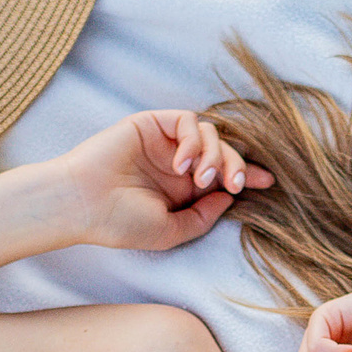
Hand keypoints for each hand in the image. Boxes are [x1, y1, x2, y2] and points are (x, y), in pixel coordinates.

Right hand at [54, 110, 273, 252]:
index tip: (267, 182)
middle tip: (236, 184)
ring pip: (210, 133)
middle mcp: (176, 163)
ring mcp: (164, 142)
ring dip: (215, 154)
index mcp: (182, 189)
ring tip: (200, 177)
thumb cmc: (120, 223)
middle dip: (238, 165)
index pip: (223, 175)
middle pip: (224, 151)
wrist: (83, 204)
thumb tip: (230, 199)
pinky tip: (180, 163)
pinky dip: (192, 140)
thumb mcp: (172, 231)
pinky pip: (187, 120)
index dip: (247, 174)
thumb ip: (203, 217)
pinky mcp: (151, 124)